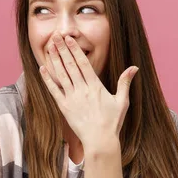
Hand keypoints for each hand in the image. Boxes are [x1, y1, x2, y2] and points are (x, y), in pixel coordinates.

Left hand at [39, 34, 138, 151]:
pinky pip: (54, 90)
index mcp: (95, 86)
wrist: (100, 141)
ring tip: (49, 47)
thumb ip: (125, 82)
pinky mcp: (64, 107)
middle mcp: (82, 90)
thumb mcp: (122, 101)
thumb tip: (134, 67)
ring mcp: (72, 98)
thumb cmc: (112, 122)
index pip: (83, 63)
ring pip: (61, 75)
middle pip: (70, 65)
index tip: (69, 39)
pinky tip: (42, 68)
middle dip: (62, 49)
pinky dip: (48, 79)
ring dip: (54, 60)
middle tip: (56, 36)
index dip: (75, 50)